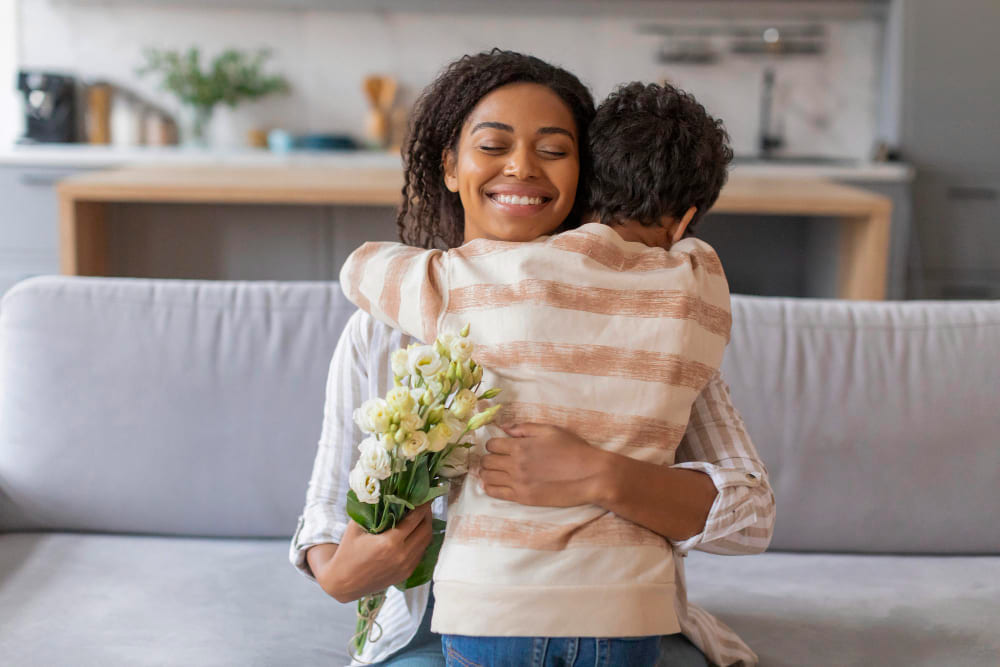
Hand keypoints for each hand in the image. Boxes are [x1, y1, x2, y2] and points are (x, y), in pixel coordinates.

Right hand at [309, 502, 432, 602]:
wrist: (343, 583)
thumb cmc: (347, 552)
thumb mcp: (355, 527)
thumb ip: (370, 509)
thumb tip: (381, 491)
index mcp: (390, 542)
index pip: (415, 518)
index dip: (423, 505)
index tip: (426, 495)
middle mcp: (401, 555)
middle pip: (425, 529)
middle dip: (427, 514)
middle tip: (424, 504)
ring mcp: (405, 566)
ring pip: (426, 542)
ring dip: (426, 527)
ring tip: (422, 516)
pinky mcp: (405, 574)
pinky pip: (421, 553)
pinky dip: (422, 541)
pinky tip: (416, 533)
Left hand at [479, 423, 609, 506]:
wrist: (590, 475)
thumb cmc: (573, 449)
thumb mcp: (550, 430)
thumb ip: (524, 428)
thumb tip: (503, 427)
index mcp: (520, 445)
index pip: (491, 444)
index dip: (494, 444)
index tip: (499, 447)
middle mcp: (515, 464)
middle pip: (486, 461)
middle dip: (489, 458)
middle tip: (496, 459)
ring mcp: (517, 482)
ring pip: (487, 477)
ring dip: (487, 473)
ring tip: (494, 472)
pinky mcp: (523, 498)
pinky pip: (495, 493)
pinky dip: (490, 488)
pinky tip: (492, 485)